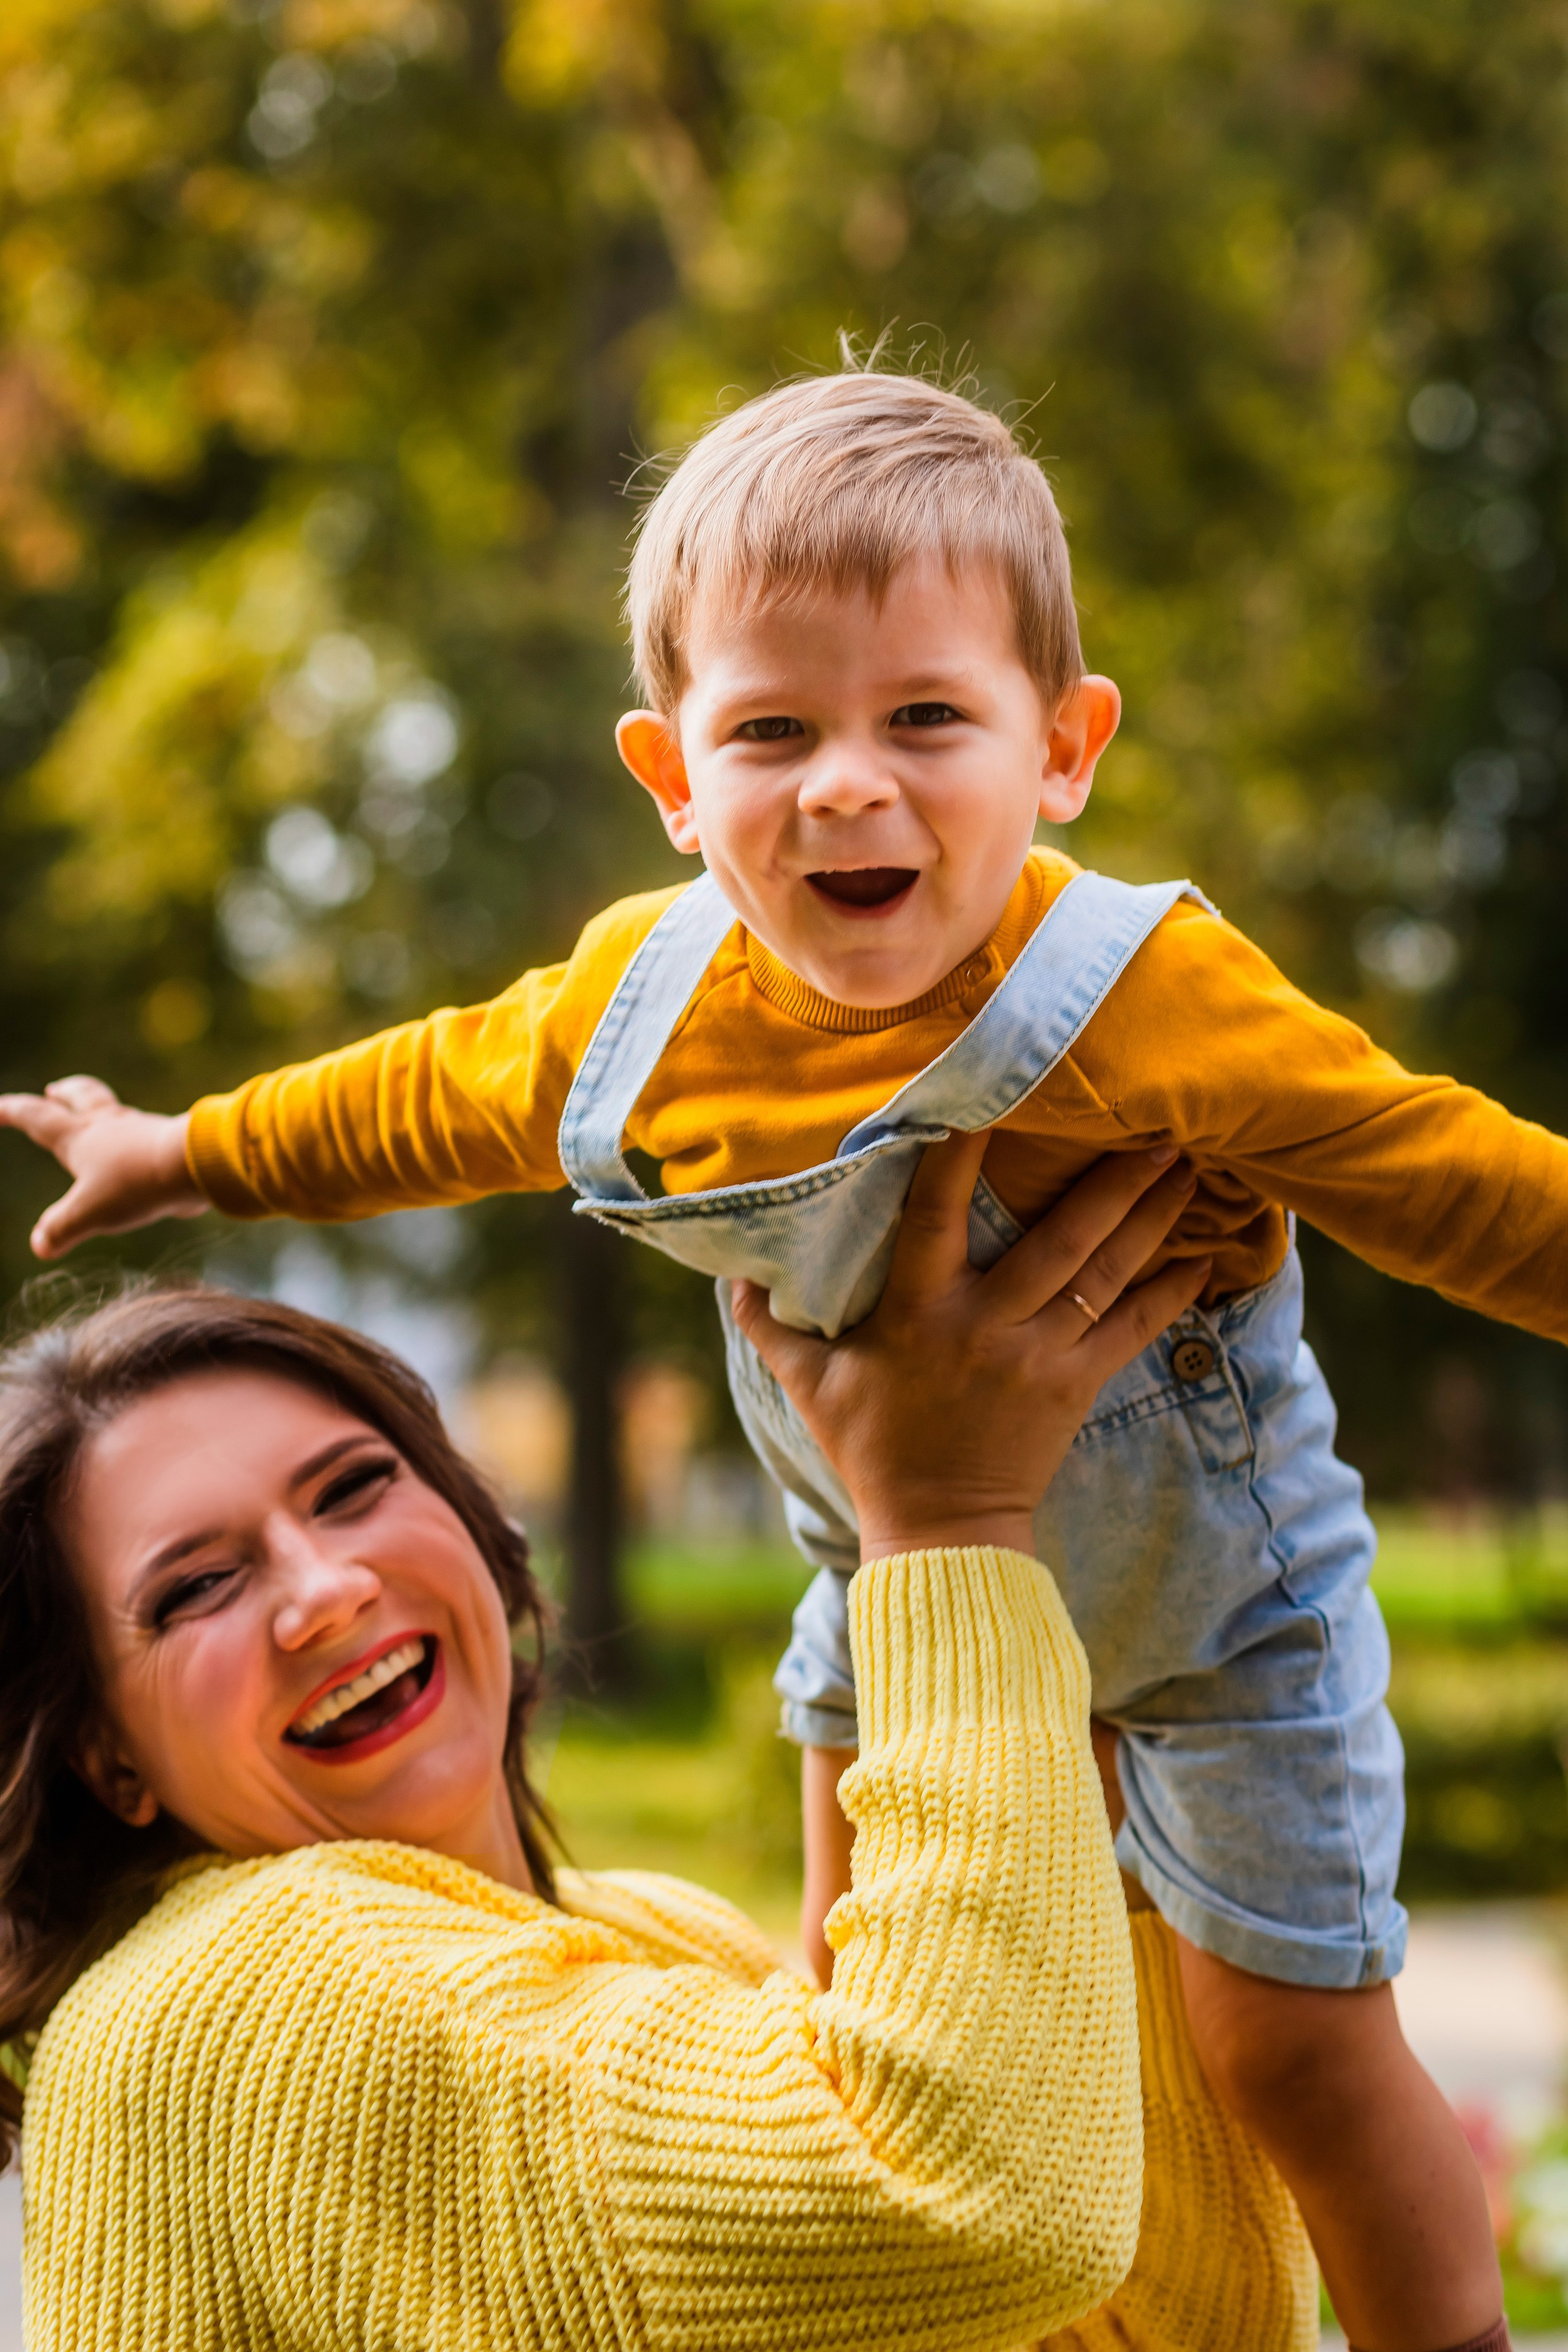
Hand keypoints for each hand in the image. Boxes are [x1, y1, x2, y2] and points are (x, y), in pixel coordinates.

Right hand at [0, 1077, 205, 1258]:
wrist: (194, 1166)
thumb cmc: (136, 1184)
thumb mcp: (89, 1213)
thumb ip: (62, 1228)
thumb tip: (40, 1245)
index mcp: (79, 1137)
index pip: (37, 1117)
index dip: (13, 1111)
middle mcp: (109, 1125)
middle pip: (81, 1097)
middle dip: (65, 1093)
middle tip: (54, 1089)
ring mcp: (140, 1130)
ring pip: (115, 1111)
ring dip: (101, 1111)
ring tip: (98, 1118)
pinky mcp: (166, 1142)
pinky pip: (144, 1133)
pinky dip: (134, 1134)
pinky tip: (140, 1145)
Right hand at [731, 1134, 1210, 1561]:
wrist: (940, 1532)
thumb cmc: (872, 1449)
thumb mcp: (808, 1386)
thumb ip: (769, 1324)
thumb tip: (731, 1269)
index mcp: (917, 1313)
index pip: (935, 1214)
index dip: (960, 1153)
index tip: (990, 1097)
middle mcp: (986, 1325)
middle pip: (1060, 1238)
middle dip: (1112, 1179)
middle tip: (1156, 1123)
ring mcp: (1039, 1356)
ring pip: (1107, 1273)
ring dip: (1153, 1216)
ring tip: (1189, 1164)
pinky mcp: (1077, 1386)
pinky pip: (1134, 1328)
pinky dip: (1173, 1290)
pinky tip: (1209, 1253)